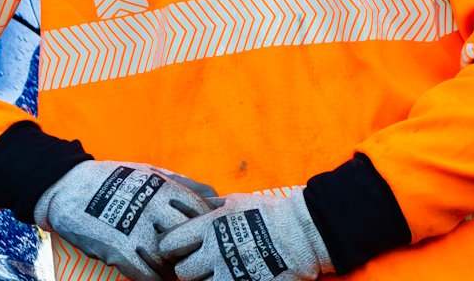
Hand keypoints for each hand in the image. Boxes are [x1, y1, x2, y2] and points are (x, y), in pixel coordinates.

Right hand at [34, 160, 215, 280]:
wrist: (66, 185)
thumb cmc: (111, 178)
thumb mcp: (148, 171)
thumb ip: (181, 182)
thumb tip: (213, 194)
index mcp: (163, 187)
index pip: (201, 213)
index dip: (204, 228)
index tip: (201, 236)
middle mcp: (152, 207)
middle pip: (187, 238)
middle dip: (189, 250)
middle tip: (188, 258)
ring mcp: (135, 228)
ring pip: (168, 260)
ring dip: (170, 268)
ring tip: (171, 270)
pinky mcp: (117, 248)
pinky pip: (145, 274)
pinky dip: (152, 279)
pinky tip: (152, 277)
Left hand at [159, 191, 332, 280]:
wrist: (304, 232)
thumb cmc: (270, 212)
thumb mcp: (236, 200)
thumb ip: (211, 206)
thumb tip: (194, 205)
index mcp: (210, 226)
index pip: (170, 243)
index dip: (171, 248)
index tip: (179, 248)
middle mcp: (216, 251)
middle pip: (183, 271)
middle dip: (189, 269)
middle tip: (199, 265)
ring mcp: (231, 273)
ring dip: (207, 280)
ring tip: (219, 272)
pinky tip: (231, 278)